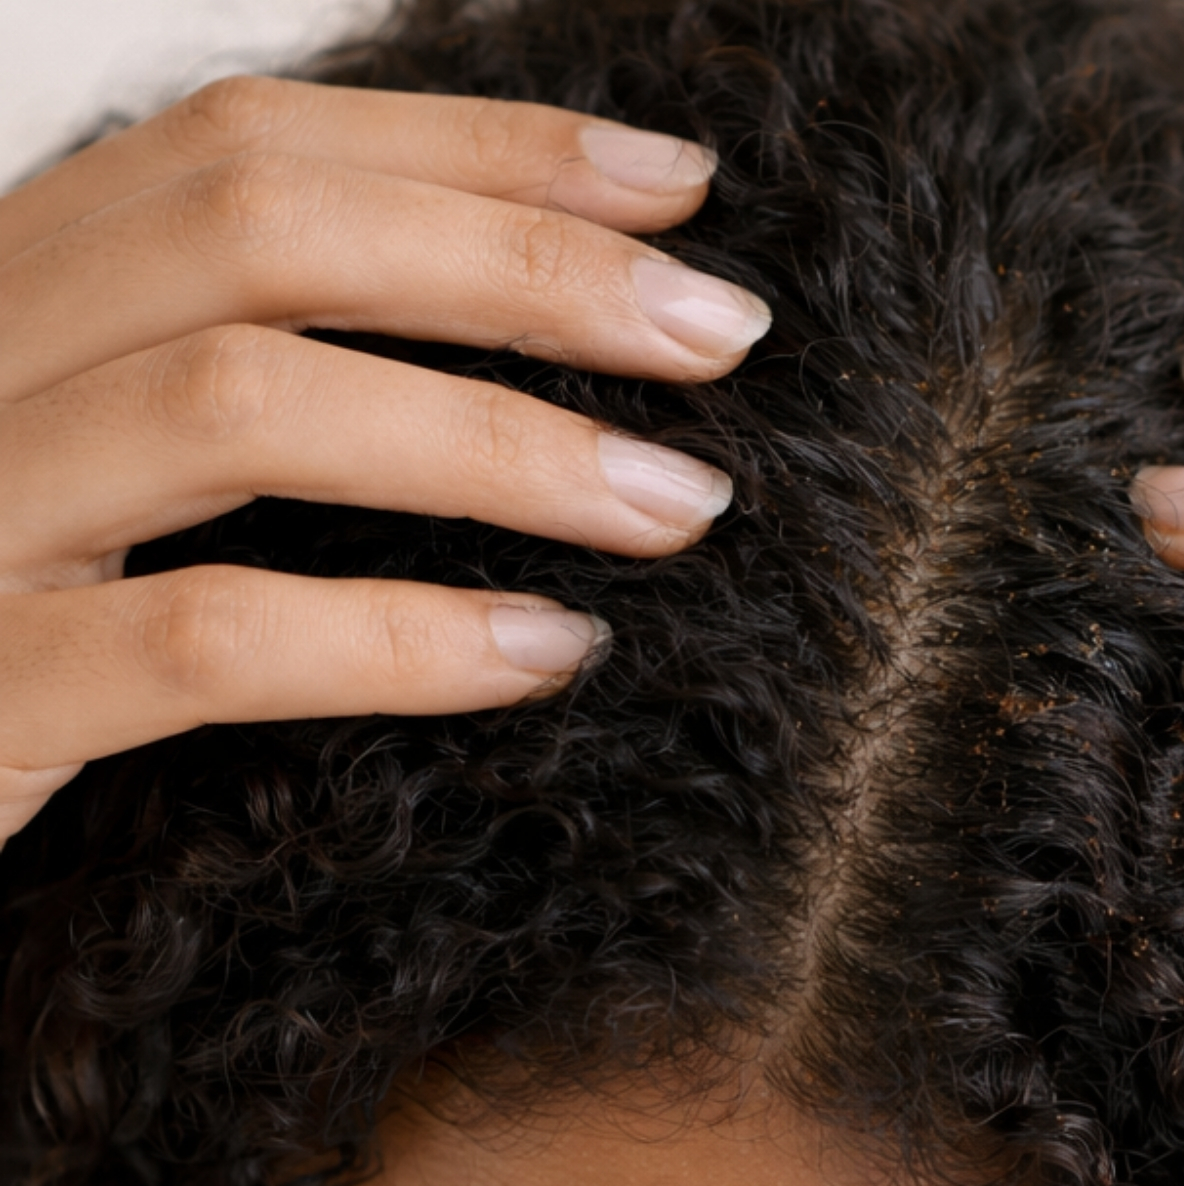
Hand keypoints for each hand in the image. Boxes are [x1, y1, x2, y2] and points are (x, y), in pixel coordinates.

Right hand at [0, 75, 769, 841]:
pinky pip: (202, 643)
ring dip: (496, 444)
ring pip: (239, 405)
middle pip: (258, 227)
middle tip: (724, 331)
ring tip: (682, 502)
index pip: (250, 149)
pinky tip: (551, 652)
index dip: (473, 148)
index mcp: (11, 290)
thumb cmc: (4, 633)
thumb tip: (503, 352)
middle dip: (520, 264)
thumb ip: (230, 379)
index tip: (675, 186)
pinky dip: (395, 641)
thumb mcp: (99, 472)